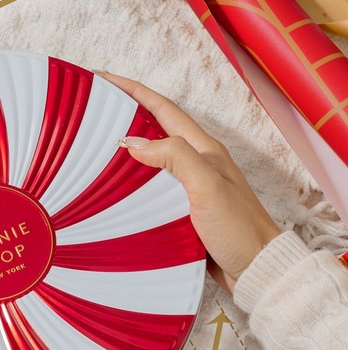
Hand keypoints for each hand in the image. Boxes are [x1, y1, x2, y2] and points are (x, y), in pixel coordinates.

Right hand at [103, 73, 280, 291]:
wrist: (256, 269)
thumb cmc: (237, 227)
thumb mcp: (206, 185)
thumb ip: (174, 157)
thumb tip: (132, 143)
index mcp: (203, 150)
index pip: (163, 109)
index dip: (134, 91)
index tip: (104, 80)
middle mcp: (195, 163)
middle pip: (154, 129)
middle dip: (124, 115)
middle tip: (92, 110)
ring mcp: (187, 187)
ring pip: (149, 160)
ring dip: (123, 150)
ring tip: (92, 146)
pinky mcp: (179, 210)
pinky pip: (148, 187)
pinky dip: (128, 182)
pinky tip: (111, 188)